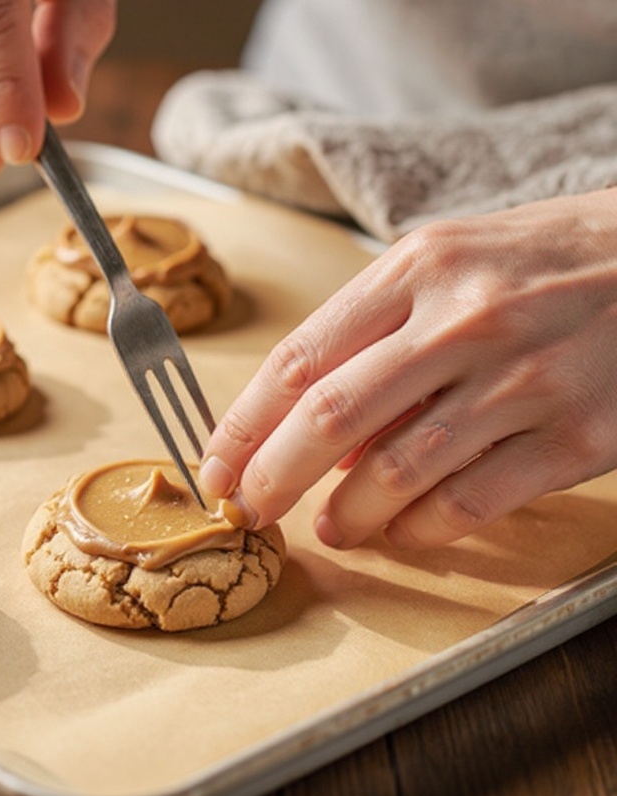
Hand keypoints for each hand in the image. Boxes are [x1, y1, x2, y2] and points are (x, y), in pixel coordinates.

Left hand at [199, 191, 616, 547]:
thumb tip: (315, 429)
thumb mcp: (445, 264)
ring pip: (398, 470)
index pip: (298, 359)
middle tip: (250, 511)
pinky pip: (471, 502)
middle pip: (330, 419)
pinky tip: (403, 533)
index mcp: (416, 269)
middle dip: (272, 478)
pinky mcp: (578, 435)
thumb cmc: (535, 262)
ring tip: (332, 528)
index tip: (217, 465)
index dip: (243, 423)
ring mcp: (523, 380)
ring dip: (348, 514)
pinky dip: (422, 530)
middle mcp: (462, 321)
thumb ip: (376, 333)